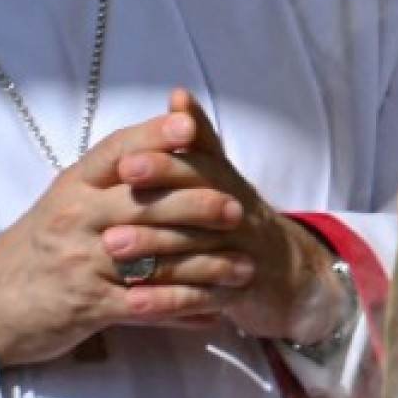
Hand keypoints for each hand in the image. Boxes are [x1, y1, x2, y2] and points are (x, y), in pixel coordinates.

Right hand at [0, 95, 255, 367]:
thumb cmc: (47, 241)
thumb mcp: (72, 196)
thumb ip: (117, 168)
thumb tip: (176, 124)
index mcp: (73, 185)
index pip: (116, 152)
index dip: (153, 136)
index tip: (189, 125)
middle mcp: (75, 218)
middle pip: (142, 204)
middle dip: (194, 205)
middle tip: (237, 208)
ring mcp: (80, 262)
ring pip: (152, 258)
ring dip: (204, 264)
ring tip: (245, 267)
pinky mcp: (87, 305)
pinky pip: (145, 304)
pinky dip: (184, 307)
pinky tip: (216, 310)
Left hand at [128, 89, 349, 346]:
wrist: (285, 273)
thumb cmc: (236, 218)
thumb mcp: (220, 176)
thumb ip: (197, 141)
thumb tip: (177, 94)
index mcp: (225, 182)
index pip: (198, 164)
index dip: (165, 162)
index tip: (127, 163)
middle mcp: (237, 212)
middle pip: (197, 203)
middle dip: (154, 201)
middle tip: (113, 207)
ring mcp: (240, 252)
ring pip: (195, 247)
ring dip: (153, 247)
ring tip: (112, 246)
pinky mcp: (238, 291)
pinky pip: (201, 296)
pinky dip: (167, 300)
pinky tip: (133, 302)